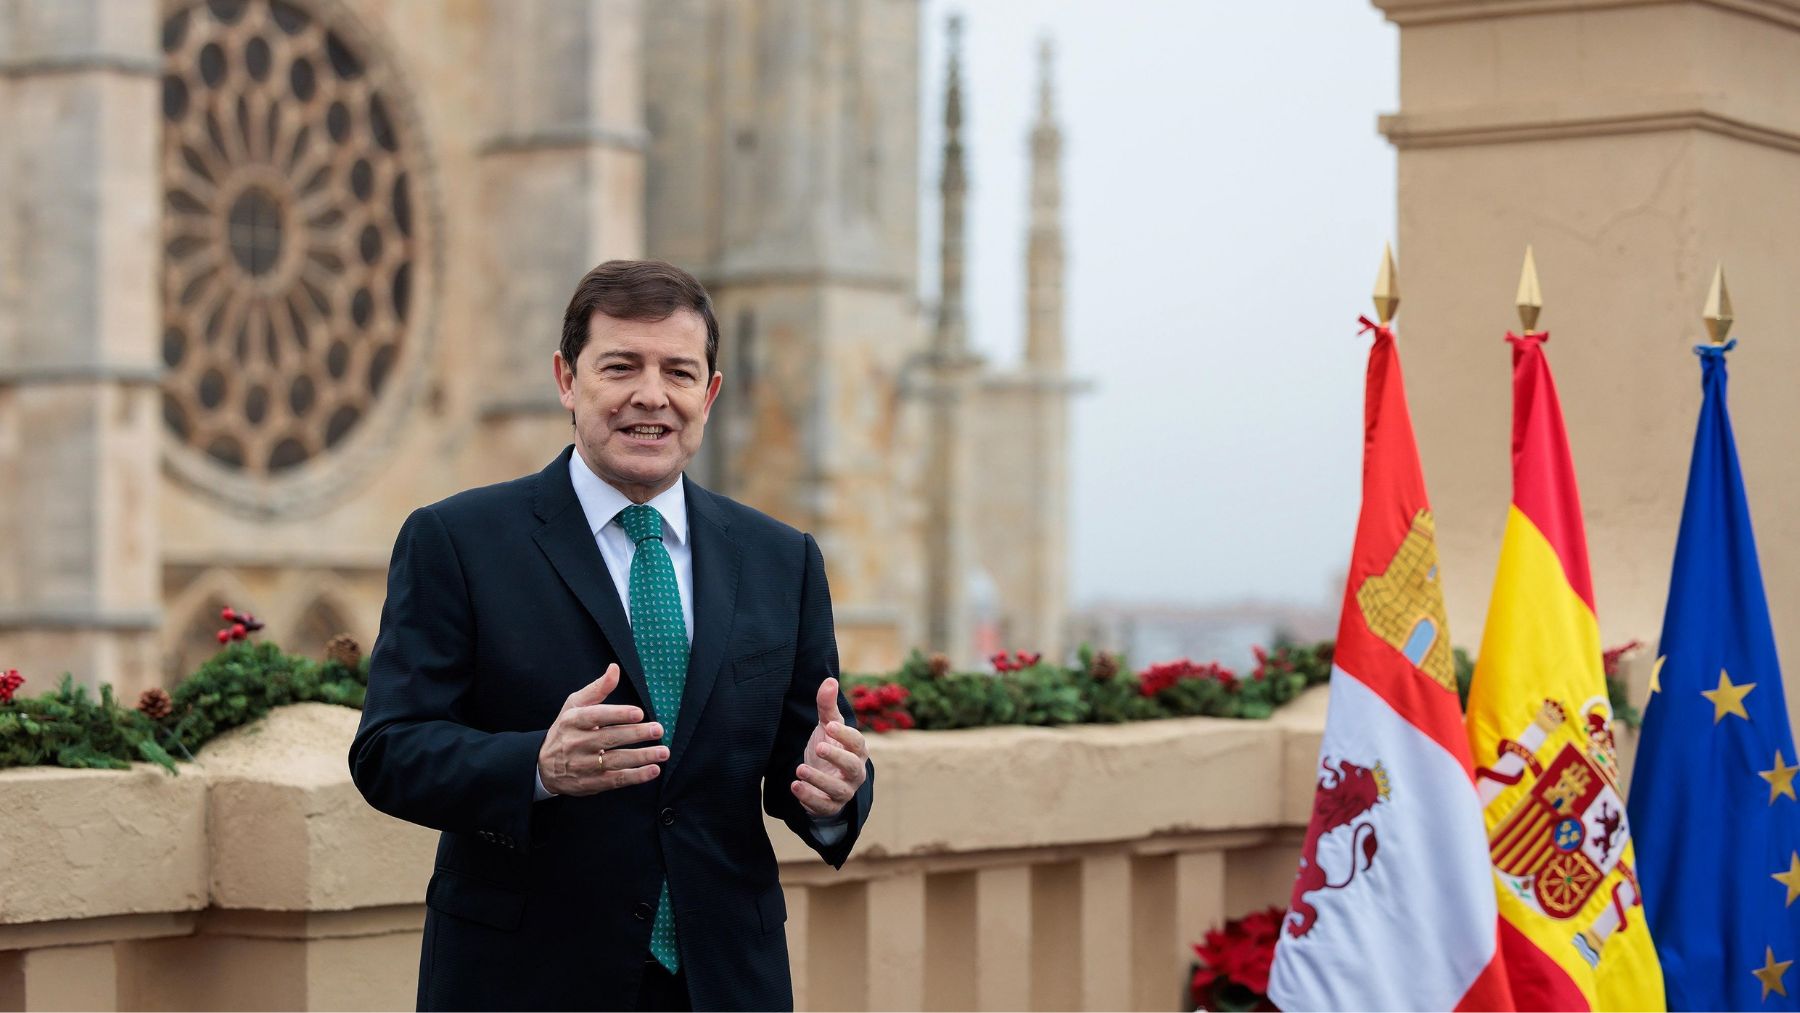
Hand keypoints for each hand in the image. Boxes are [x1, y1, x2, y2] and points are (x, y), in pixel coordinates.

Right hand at [538, 664, 666, 795]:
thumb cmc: (566, 730)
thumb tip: (614, 669)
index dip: (618, 714)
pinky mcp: (591, 783)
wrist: (544, 767)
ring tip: (663, 752)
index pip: (596, 716)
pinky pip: (616, 780)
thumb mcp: (574, 706)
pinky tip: (653, 770)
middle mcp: (577, 743)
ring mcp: (583, 765)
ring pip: (615, 761)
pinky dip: (636, 776)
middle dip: (636, 734)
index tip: (639, 713)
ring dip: (641, 757)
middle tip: (658, 730)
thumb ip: (597, 689)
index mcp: (573, 721)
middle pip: (609, 738)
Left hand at [790, 677, 868, 818]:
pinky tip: (795, 787)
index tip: (829, 726)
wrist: (822, 781)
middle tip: (819, 746)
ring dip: (819, 780)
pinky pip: (824, 806)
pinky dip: (810, 798)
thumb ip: (827, 706)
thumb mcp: (827, 727)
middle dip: (837, 757)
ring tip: (800, 769)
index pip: (857, 743)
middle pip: (853, 766)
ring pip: (838, 789)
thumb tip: (829, 680)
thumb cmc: (829, 748)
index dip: (845, 735)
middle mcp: (855, 772)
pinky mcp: (830, 806)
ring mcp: (844, 791)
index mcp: (857, 751)